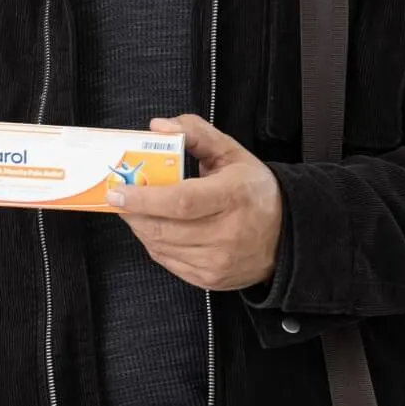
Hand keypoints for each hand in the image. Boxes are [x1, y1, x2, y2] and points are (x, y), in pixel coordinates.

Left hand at [112, 114, 282, 292]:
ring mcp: (219, 261)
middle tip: (118, 198)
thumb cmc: (253, 190)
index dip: (144, 198)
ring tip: (134, 210)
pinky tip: (154, 227)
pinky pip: (168, 261)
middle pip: (165, 228)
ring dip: (140, 227)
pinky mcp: (211, 279)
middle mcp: (227, 233)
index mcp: (233, 196)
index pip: (181, 202)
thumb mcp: (230, 151)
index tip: (118, 191)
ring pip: (161, 246)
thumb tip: (158, 126)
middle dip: (133, 213)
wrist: (287, 234)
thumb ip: (195, 132)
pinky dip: (154, 244)